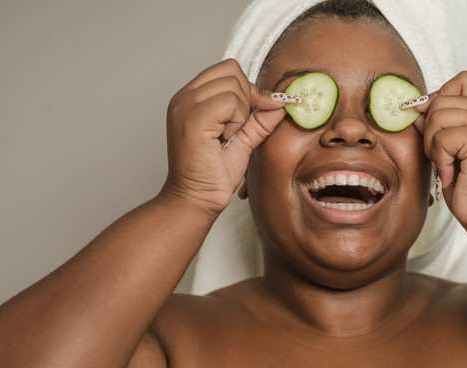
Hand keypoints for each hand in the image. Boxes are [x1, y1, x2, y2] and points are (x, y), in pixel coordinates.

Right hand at [161, 59, 286, 216]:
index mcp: (191, 97)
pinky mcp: (193, 118)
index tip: (251, 115)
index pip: (227, 69)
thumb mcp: (243, 139)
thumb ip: (260, 118)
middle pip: (232, 70)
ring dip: (240, 113)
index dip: (248, 89)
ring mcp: (185, 105)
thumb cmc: (213, 174)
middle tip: (236, 128)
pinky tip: (224, 139)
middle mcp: (184, 96)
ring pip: (234, 85)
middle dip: (246, 98)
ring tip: (226, 136)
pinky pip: (231, 102)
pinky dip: (236, 121)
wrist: (196, 200)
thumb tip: (282, 101)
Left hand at [414, 71, 466, 233]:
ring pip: (437, 115)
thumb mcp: (449, 149)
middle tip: (442, 158)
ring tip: (448, 166)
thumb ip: (437, 123)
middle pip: (441, 98)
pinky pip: (441, 137)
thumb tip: (413, 106)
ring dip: (433, 146)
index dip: (439, 98)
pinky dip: (439, 159)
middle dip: (430, 130)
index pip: (460, 81)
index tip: (432, 126)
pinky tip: (452, 174)